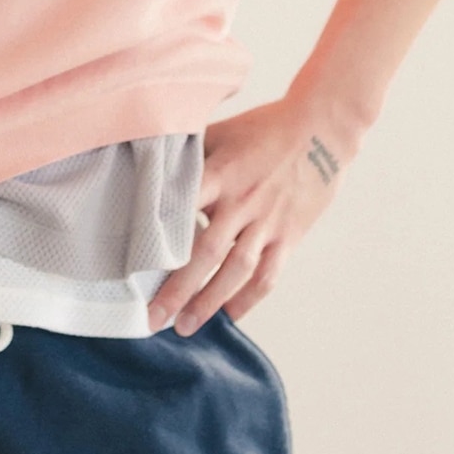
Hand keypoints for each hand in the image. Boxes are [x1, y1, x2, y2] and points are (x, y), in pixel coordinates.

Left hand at [147, 94, 355, 334]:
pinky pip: (268, 274)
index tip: (133, 262)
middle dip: (178, 288)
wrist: (321, 127)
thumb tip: (153, 166)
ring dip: (210, 302)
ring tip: (185, 326)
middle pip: (206, 251)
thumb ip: (191, 153)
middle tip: (153, 317)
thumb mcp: (222, 131)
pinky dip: (249, 298)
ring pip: (236, 270)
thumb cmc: (265, 127)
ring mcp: (268, 221)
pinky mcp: (289, 234)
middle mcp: (243, 201)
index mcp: (221, 172)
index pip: (182, 208)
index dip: (158, 236)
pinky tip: (230, 314)